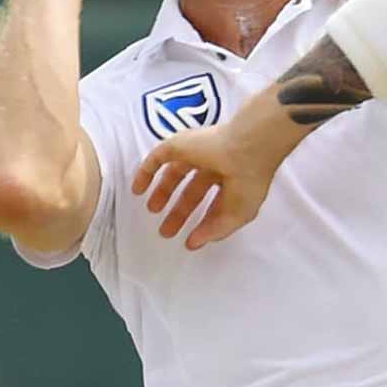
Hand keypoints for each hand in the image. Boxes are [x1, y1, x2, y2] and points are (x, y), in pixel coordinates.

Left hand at [131, 121, 283, 250]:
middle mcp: (216, 164)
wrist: (246, 148)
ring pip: (175, 173)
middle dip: (180, 211)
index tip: (191, 237)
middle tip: (167, 229)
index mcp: (234, 179)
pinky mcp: (179, 144)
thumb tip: (195, 242)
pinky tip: (138, 189)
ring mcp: (197, 152)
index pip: (215, 201)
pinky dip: (145, 173)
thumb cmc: (248, 180)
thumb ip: (215, 230)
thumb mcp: (237, 215)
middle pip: (192, 189)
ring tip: (152, 210)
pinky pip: (156, 159)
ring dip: (163, 191)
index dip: (203, 220)